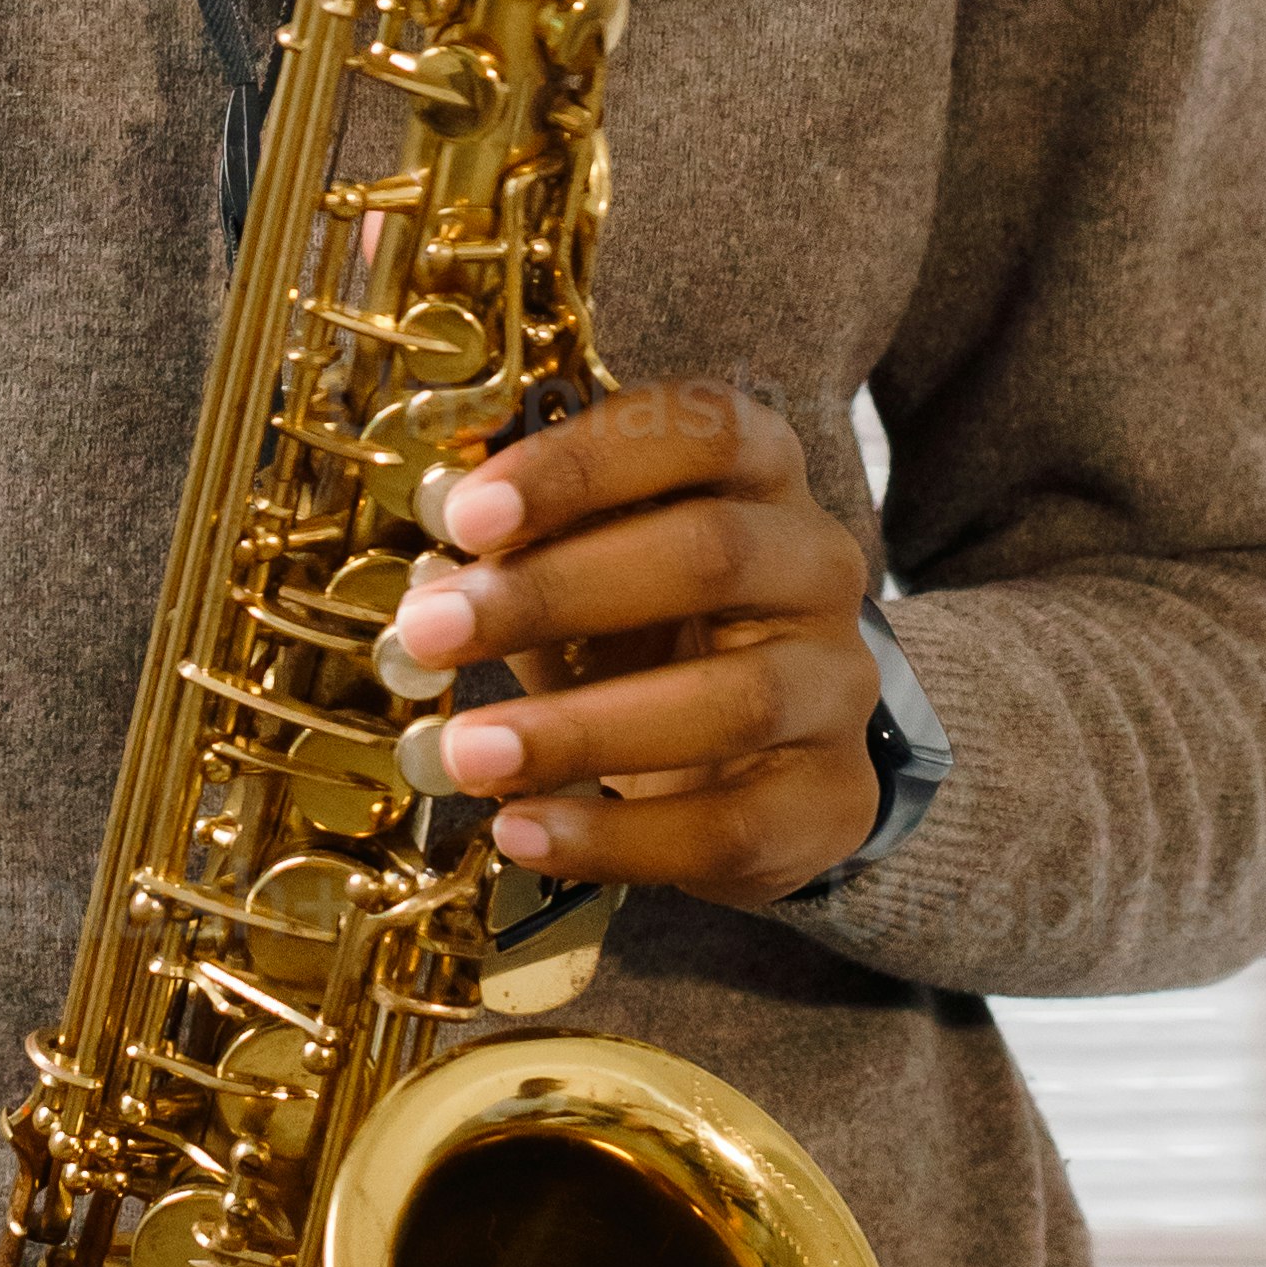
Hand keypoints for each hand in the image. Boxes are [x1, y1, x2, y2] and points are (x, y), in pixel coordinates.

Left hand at [386, 378, 882, 909]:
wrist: (761, 757)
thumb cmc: (652, 630)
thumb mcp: (591, 564)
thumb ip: (523, 548)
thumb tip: (428, 539)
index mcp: (760, 474)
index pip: (699, 429)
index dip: (582, 464)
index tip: (467, 516)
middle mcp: (817, 565)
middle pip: (712, 554)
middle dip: (555, 593)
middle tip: (431, 629)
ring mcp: (837, 685)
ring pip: (731, 702)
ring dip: (578, 730)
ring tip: (465, 753)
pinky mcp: (832, 801)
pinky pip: (729, 827)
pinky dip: (613, 837)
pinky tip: (522, 831)